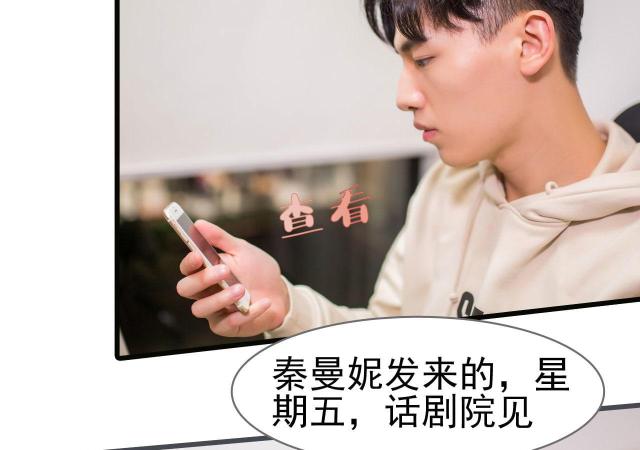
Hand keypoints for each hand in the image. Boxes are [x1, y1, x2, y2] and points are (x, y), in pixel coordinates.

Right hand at [176, 220, 289, 336]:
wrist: (280, 292)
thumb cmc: (257, 270)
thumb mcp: (242, 249)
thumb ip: (220, 238)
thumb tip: (198, 224)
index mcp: (205, 271)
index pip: (187, 269)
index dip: (189, 263)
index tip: (199, 254)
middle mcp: (205, 292)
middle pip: (186, 289)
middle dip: (202, 280)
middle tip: (223, 271)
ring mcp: (215, 310)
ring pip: (200, 309)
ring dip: (220, 298)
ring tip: (241, 289)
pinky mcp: (228, 326)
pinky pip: (227, 324)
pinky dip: (245, 313)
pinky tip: (262, 302)